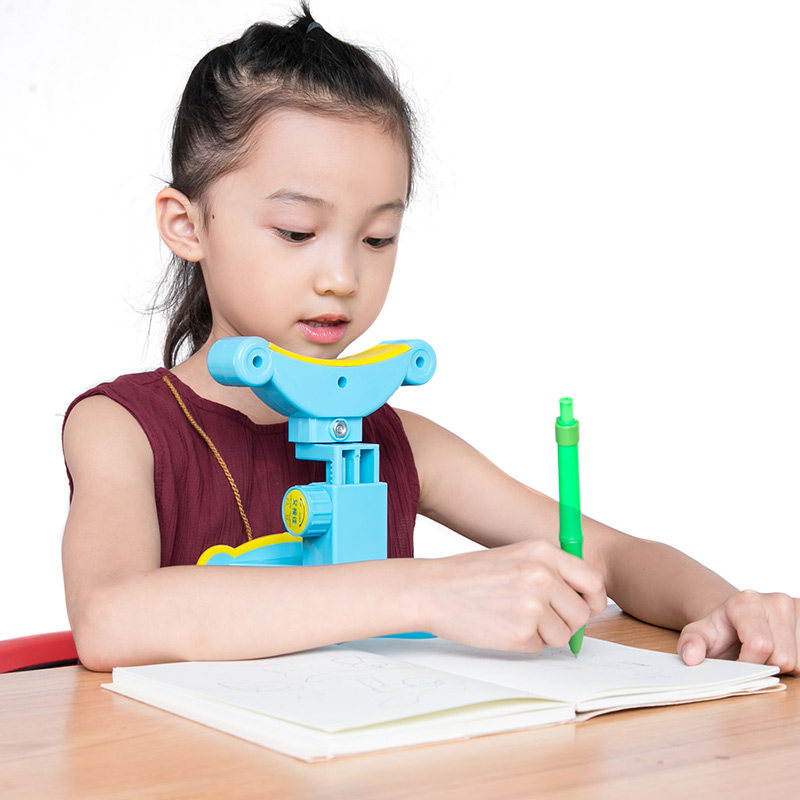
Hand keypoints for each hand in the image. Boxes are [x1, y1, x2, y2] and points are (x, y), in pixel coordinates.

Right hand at [421, 539, 606, 652]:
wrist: (433, 590)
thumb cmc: (471, 575)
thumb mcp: (515, 556)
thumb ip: (550, 571)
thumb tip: (586, 600)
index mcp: (543, 552)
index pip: (593, 580)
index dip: (593, 599)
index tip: (585, 606)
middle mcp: (542, 575)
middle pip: (583, 612)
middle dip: (568, 621)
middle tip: (542, 618)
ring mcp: (533, 605)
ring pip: (565, 634)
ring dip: (545, 634)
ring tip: (513, 617)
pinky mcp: (521, 633)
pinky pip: (541, 647)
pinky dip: (525, 643)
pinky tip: (502, 626)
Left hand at [677, 590, 799, 674]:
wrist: (738, 622)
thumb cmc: (720, 631)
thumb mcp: (699, 635)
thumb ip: (690, 644)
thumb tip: (691, 658)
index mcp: (746, 601)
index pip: (760, 644)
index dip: (750, 664)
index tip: (738, 665)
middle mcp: (776, 601)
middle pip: (783, 657)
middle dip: (766, 666)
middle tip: (751, 657)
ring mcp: (797, 609)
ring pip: (799, 660)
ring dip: (783, 666)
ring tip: (765, 654)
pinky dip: (796, 663)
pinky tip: (780, 651)